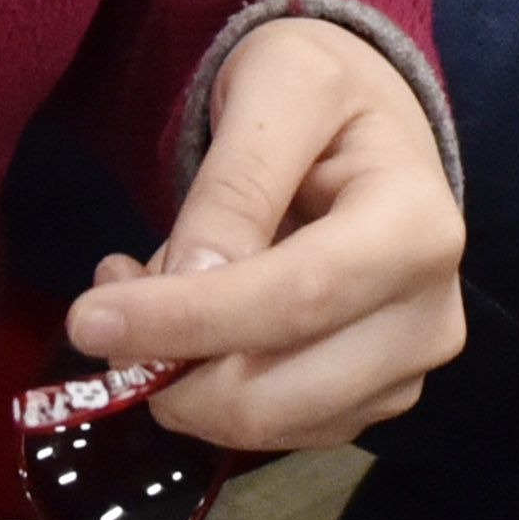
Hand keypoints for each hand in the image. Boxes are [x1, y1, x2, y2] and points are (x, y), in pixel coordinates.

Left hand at [67, 15, 467, 453]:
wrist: (368, 125)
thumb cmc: (322, 92)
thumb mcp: (277, 89)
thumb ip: (236, 182)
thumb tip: (192, 280)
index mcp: (417, 226)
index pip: (296, 299)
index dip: (188, 321)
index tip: (90, 320)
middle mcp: (428, 315)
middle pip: (278, 390)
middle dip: (170, 369)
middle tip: (104, 308)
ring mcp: (404, 370)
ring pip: (266, 425)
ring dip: (182, 378)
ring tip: (149, 293)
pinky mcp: (371, 402)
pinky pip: (270, 430)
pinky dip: (208, 391)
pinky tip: (188, 326)